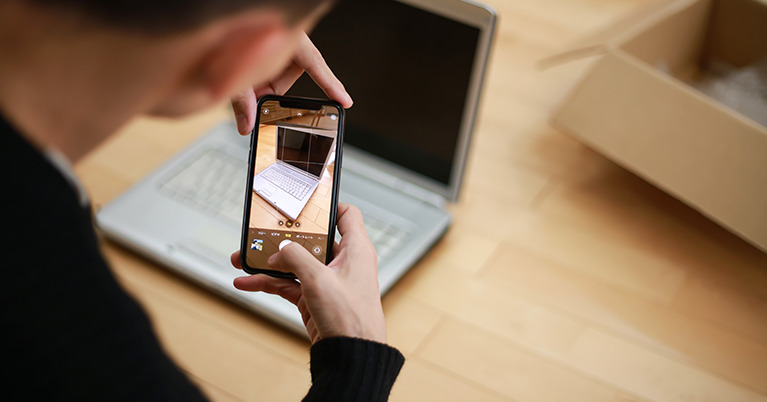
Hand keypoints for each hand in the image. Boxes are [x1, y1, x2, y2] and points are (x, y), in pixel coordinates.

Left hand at [231, 32, 352, 134]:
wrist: (216, 13)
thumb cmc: (230, 27)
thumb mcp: (231, 65)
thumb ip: (240, 97)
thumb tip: (247, 125)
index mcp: (289, 37)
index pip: (315, 64)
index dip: (331, 85)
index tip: (345, 101)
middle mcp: (287, 39)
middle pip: (287, 75)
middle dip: (269, 90)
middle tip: (253, 98)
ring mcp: (278, 41)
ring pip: (275, 72)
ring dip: (258, 81)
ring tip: (242, 81)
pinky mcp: (267, 42)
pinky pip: (266, 64)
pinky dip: (254, 73)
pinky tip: (240, 73)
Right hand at [231, 203, 385, 343]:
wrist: (352, 356)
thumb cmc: (352, 319)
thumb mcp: (319, 280)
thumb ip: (295, 258)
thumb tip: (279, 251)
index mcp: (356, 249)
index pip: (346, 215)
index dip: (327, 206)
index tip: (305, 203)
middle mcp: (343, 262)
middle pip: (311, 240)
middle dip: (284, 238)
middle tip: (262, 233)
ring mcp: (328, 282)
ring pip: (295, 264)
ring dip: (269, 263)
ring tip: (243, 260)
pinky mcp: (315, 299)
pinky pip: (288, 285)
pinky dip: (268, 284)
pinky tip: (247, 283)